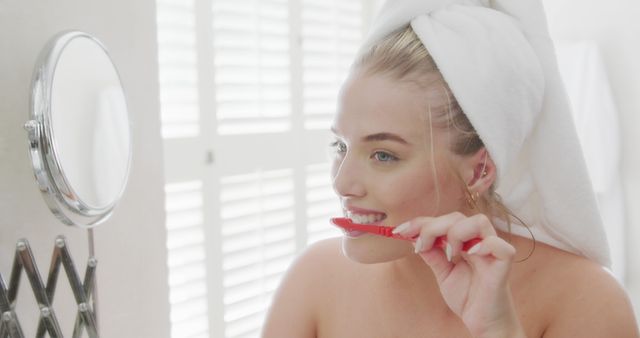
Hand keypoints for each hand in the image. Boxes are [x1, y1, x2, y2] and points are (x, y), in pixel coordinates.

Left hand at [393, 212, 525, 337]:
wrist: (483, 323)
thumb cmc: (467, 297)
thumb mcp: (443, 273)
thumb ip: (433, 254)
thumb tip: (413, 236)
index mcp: (465, 240)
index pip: (444, 220)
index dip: (421, 222)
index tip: (399, 231)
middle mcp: (480, 241)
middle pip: (457, 216)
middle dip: (432, 227)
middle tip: (420, 246)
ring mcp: (493, 251)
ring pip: (479, 221)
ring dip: (456, 233)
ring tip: (449, 255)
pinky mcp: (504, 264)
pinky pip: (499, 245)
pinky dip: (483, 246)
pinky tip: (469, 255)